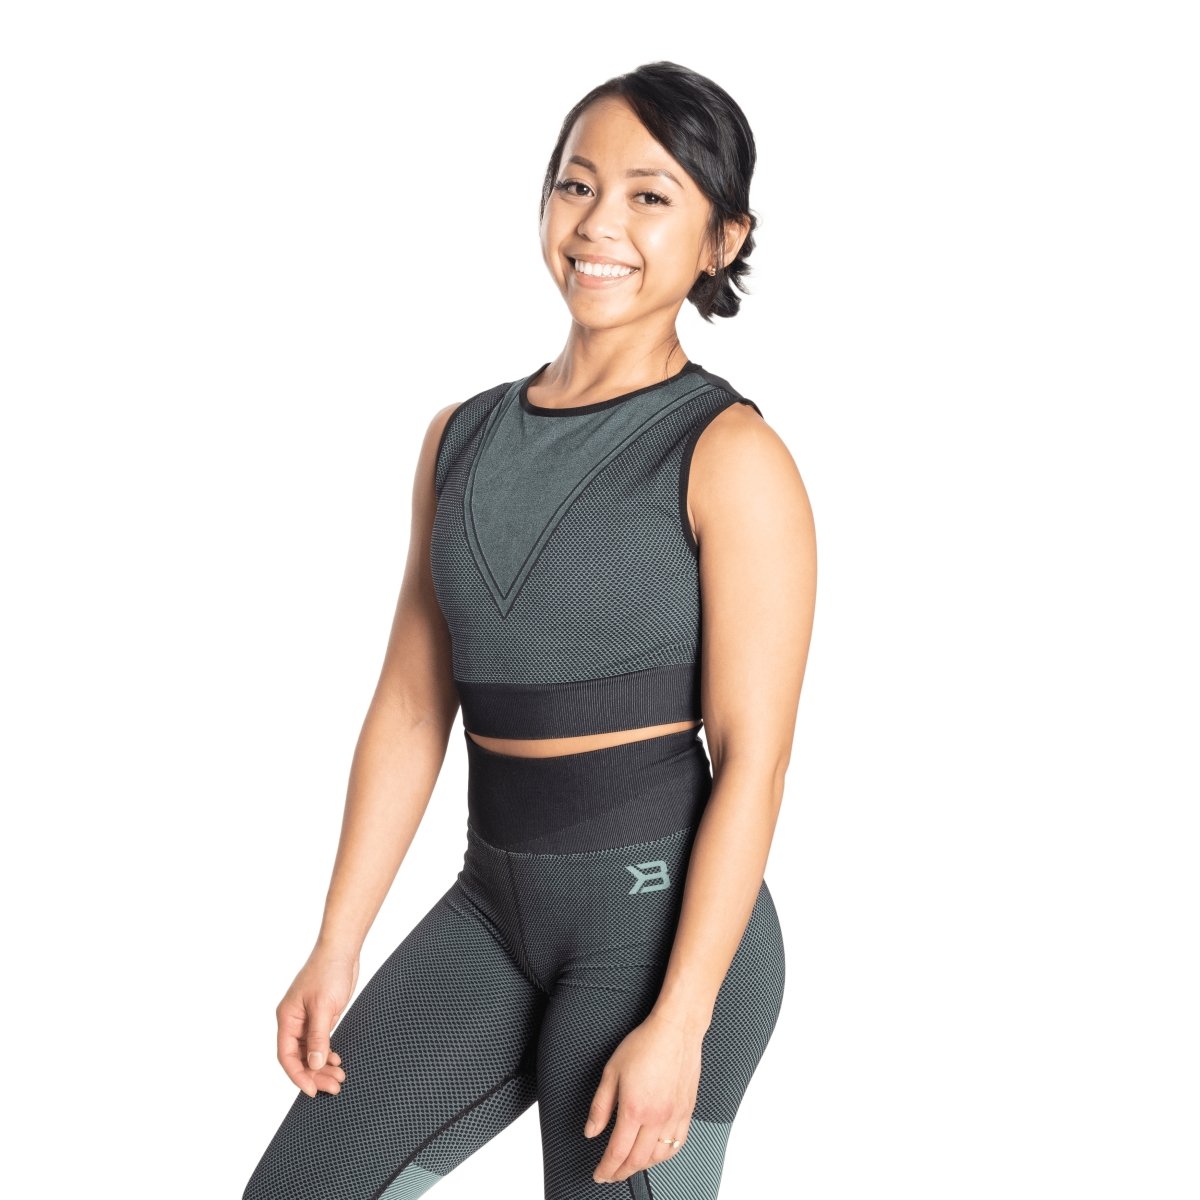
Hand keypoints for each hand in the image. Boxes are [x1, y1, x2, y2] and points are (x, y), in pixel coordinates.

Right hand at [275, 949, 358, 1097]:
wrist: (342, 950)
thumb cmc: (328, 972)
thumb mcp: (323, 1007)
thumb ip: (319, 1036)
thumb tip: (315, 1065)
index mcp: (287, 1018)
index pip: (287, 1055)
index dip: (297, 1075)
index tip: (312, 1091)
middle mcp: (293, 1021)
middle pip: (300, 1057)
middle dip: (315, 1074)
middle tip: (334, 1087)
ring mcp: (307, 1019)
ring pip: (310, 1051)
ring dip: (323, 1066)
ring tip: (340, 1078)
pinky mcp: (320, 1016)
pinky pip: (319, 1042)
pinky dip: (327, 1053)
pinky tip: (337, 1061)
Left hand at [583, 1010, 703, 1183]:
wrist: (676, 1030)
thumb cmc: (644, 1045)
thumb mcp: (611, 1071)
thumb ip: (600, 1106)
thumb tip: (591, 1131)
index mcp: (635, 1109)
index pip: (617, 1152)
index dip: (606, 1168)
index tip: (599, 1174)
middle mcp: (656, 1117)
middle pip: (637, 1159)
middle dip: (621, 1172)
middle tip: (611, 1174)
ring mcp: (674, 1116)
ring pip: (659, 1156)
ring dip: (642, 1166)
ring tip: (630, 1165)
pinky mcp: (687, 1111)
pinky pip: (677, 1144)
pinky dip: (664, 1155)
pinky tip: (656, 1153)